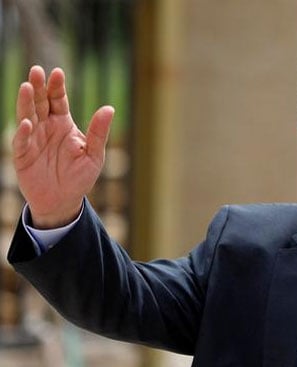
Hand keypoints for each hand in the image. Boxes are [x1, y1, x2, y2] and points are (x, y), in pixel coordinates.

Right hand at [13, 66, 114, 228]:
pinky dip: (23, 133)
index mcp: (63, 124)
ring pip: (27, 116)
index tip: (57, 72)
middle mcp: (46, 128)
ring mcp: (33, 140)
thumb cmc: (80, 177)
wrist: (64, 201)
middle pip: (40, 103)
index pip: (58, 100)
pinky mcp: (23, 156)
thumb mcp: (95, 154)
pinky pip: (21, 142)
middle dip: (38, 87)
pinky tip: (27, 123)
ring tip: (26, 86)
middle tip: (36, 71)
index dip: (57, 86)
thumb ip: (99, 132)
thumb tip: (109, 108)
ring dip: (26, 102)